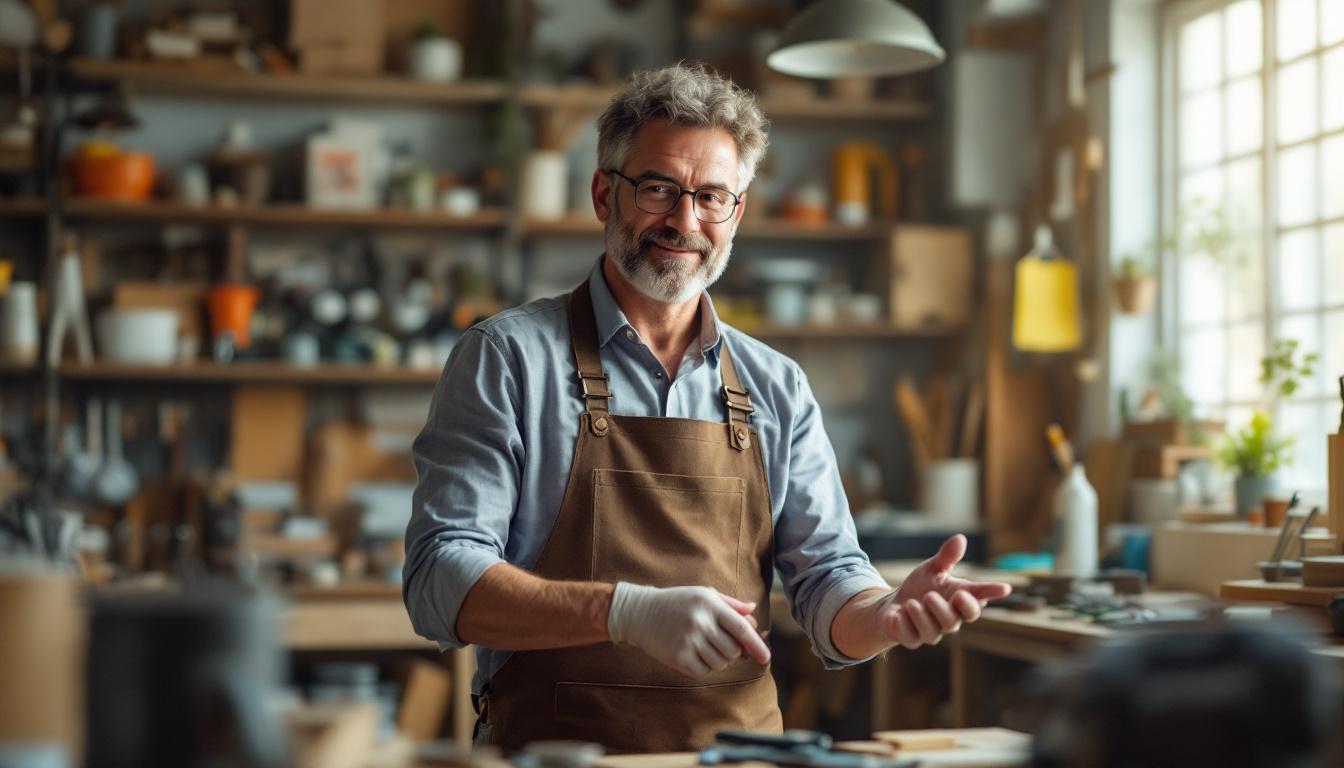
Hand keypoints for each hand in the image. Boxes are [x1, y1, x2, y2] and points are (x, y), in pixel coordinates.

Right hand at [607, 583, 770, 677]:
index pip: (742, 629)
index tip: (766, 658)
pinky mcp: (679, 657)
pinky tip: (693, 654)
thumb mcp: (703, 594)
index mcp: (710, 604)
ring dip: (718, 660)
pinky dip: (704, 667)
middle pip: (733, 651)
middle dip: (732, 652)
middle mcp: (700, 622)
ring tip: (703, 646)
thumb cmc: (677, 602)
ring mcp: (689, 641)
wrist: (640, 613)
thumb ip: (730, 604)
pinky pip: (704, 671)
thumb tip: (753, 612)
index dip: (757, 645)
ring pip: (720, 663)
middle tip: (718, 644)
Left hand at [878, 534, 1012, 649]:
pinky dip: (902, 625)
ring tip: (911, 603)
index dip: (991, 594)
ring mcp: (930, 632)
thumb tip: (960, 538)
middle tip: (930, 595)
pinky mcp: (911, 638)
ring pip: (932, 632)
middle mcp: (948, 620)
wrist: (894, 604)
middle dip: (942, 609)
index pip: (978, 600)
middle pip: (954, 621)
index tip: (1004, 588)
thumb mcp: (932, 569)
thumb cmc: (921, 586)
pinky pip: (909, 637)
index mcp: (957, 601)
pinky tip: (896, 615)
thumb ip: (946, 558)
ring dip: (921, 617)